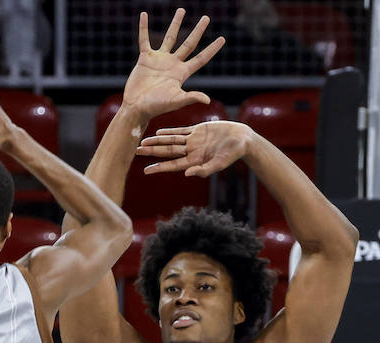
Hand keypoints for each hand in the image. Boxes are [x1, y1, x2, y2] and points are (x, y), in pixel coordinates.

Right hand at [122, 10, 225, 119]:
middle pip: (189, 43)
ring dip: (175, 24)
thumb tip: (207, 100)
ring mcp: (159, 60)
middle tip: (206, 18)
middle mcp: (172, 64)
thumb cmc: (156, 107)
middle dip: (198, 31)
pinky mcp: (145, 59)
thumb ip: (190, 97)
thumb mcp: (175, 101)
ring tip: (182, 10)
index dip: (212, 49)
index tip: (222, 38)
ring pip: (170, 38)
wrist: (136, 107)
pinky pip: (144, 40)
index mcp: (182, 73)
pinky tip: (144, 15)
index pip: (201, 58)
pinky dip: (144, 28)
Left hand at [137, 121, 253, 177]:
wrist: (243, 140)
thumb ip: (204, 170)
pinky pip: (181, 131)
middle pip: (168, 152)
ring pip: (171, 141)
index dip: (159, 167)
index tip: (145, 171)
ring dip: (158, 141)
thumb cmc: (233, 155)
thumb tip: (186, 174)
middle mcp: (191, 152)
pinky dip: (169, 132)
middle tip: (137, 151)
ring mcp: (193, 141)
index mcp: (194, 161)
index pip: (172, 165)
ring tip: (144, 141)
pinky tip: (159, 132)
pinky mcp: (198, 131)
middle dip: (153, 152)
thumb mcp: (219, 164)